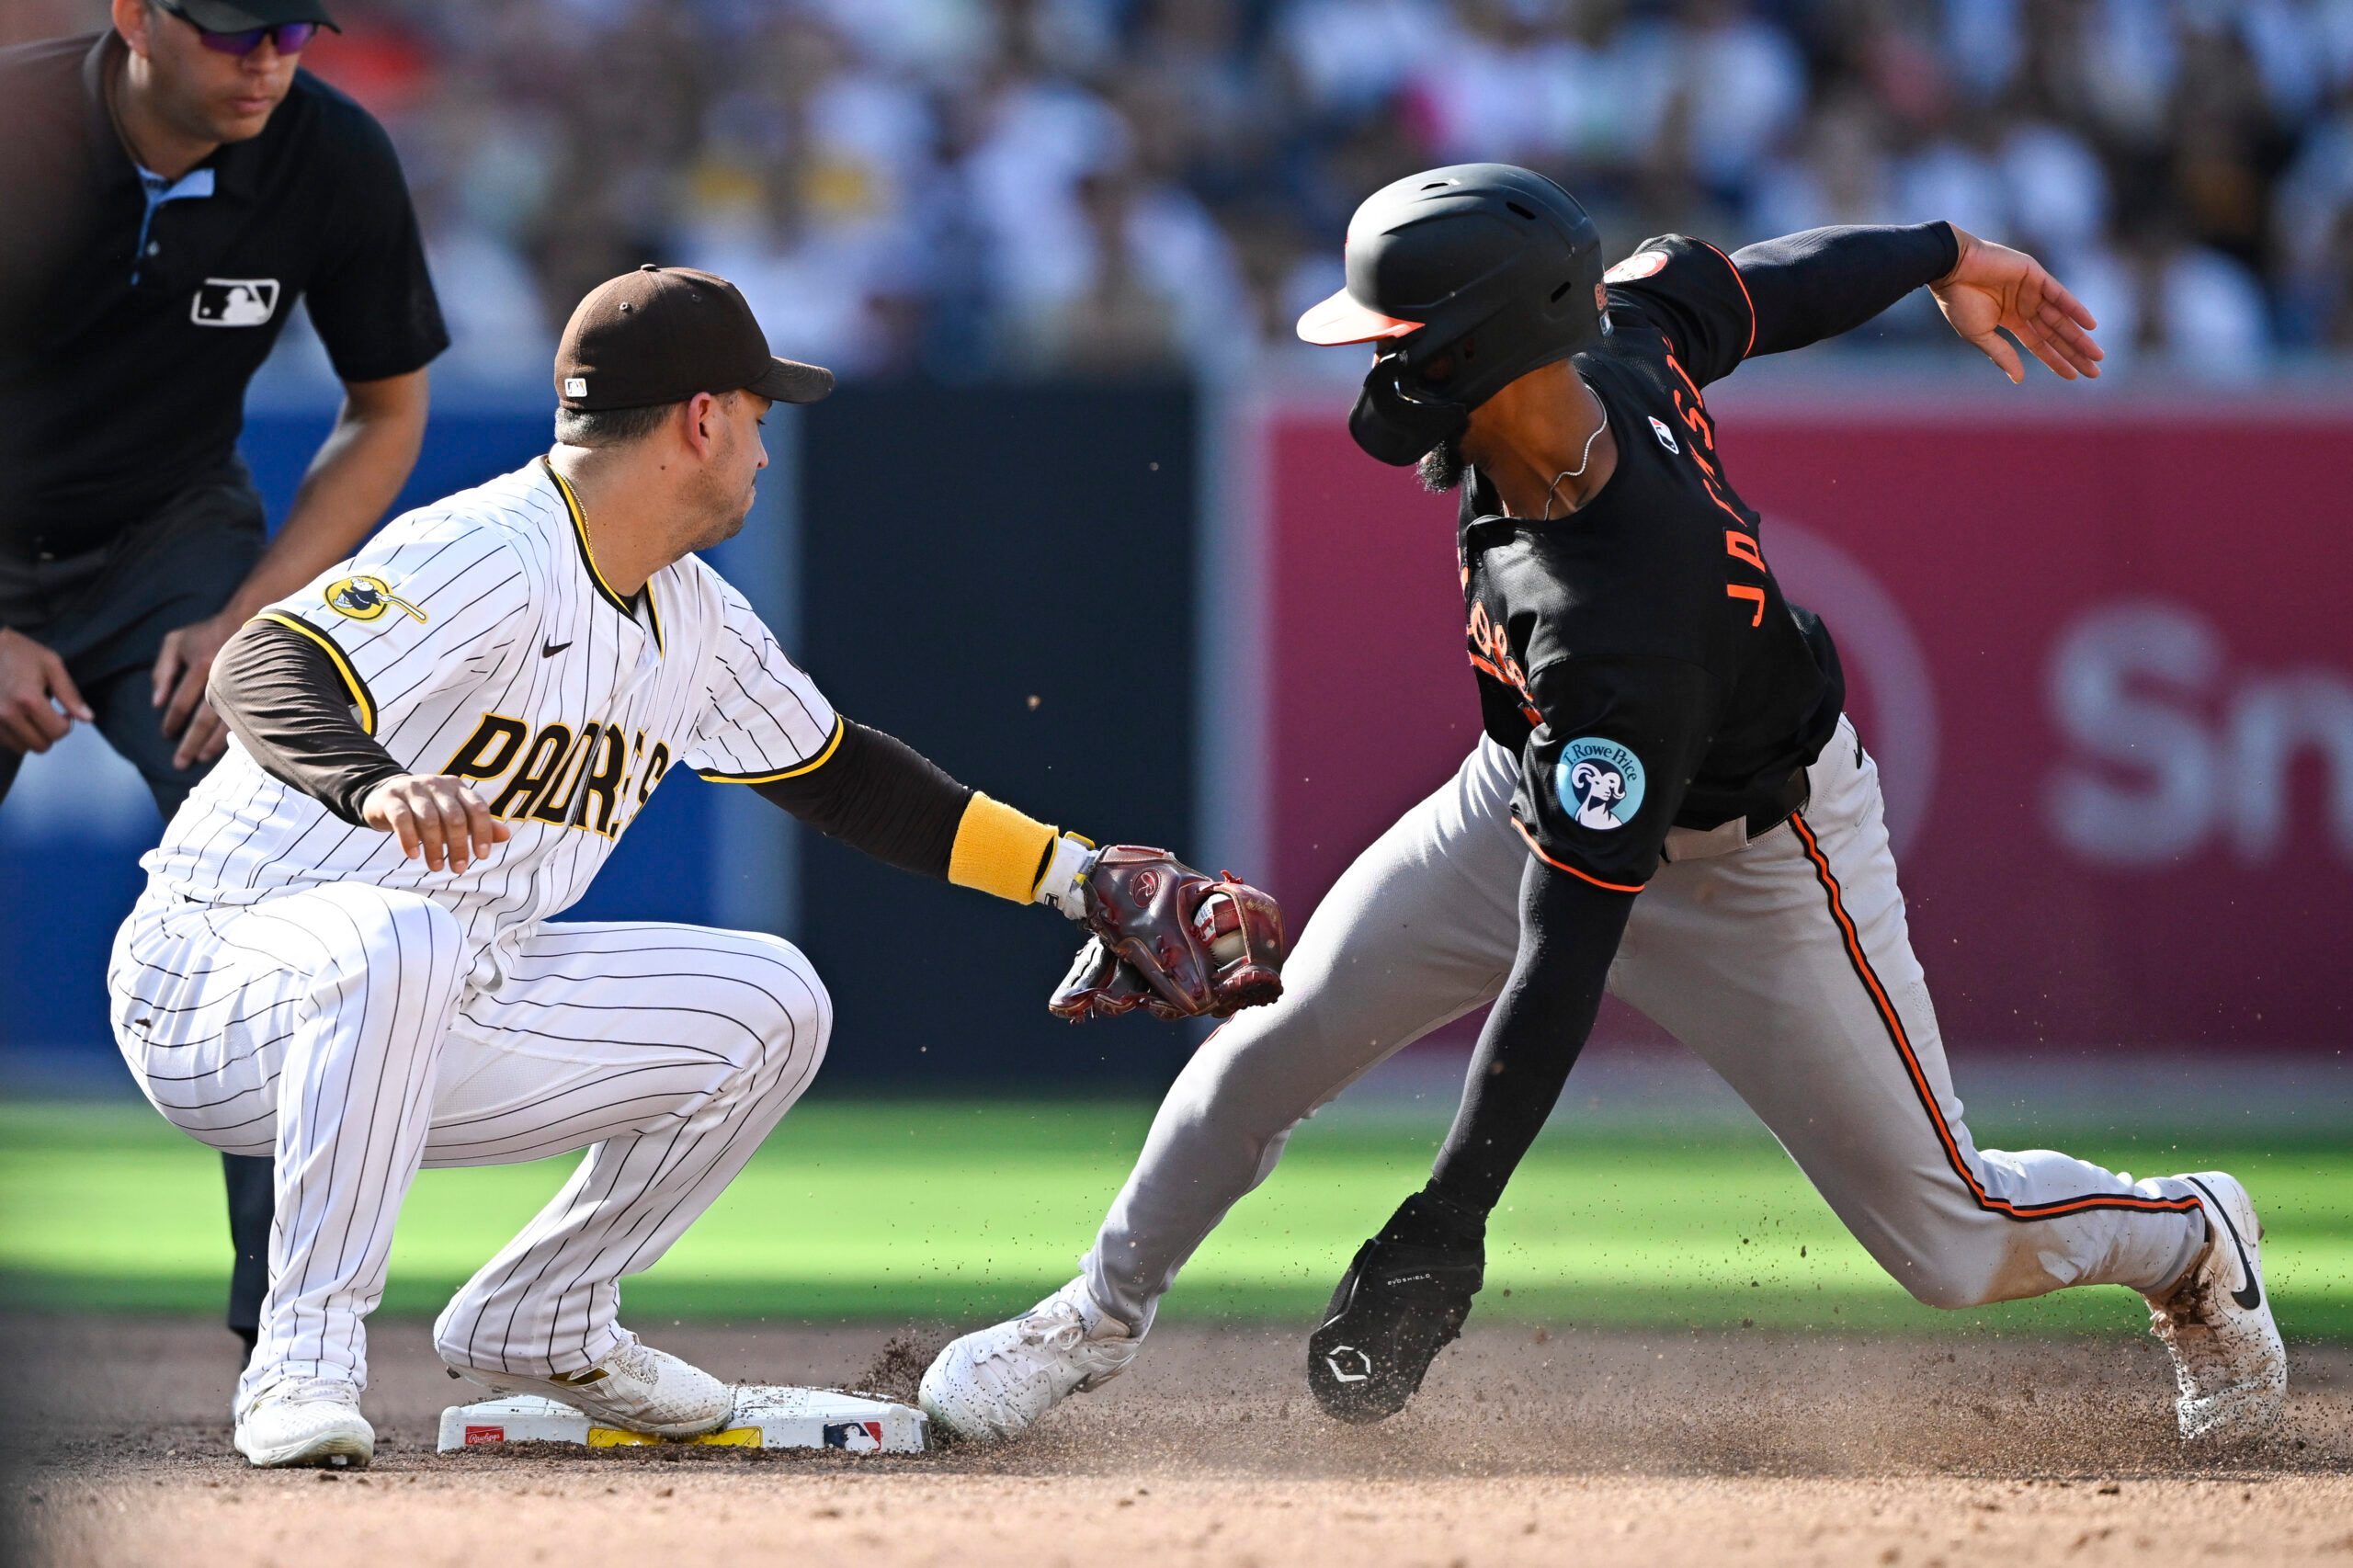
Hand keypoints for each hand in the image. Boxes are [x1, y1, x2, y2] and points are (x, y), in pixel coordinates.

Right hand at [0, 627, 93, 754]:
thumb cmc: (19, 653)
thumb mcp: (51, 665)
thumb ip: (70, 694)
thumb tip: (87, 718)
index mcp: (27, 699)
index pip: (57, 732)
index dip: (66, 724)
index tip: (64, 712)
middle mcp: (6, 714)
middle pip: (40, 745)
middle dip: (50, 733)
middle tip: (48, 715)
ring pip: (22, 748)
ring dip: (32, 736)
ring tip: (30, 714)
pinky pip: (5, 742)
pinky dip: (15, 735)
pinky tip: (16, 716)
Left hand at [152, 609, 241, 769]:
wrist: (250, 620)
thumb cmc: (207, 632)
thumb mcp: (176, 642)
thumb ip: (162, 671)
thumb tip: (156, 703)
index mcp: (200, 664)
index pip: (182, 701)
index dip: (172, 721)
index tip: (166, 734)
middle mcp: (222, 677)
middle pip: (204, 718)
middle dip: (191, 743)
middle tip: (180, 763)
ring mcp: (244, 684)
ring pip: (228, 722)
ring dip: (214, 744)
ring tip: (201, 759)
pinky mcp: (259, 689)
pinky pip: (247, 716)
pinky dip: (237, 734)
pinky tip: (230, 748)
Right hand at [361, 774, 510, 873]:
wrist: (386, 796)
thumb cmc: (429, 810)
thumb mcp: (455, 816)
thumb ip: (479, 825)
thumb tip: (506, 835)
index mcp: (457, 788)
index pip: (477, 808)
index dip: (483, 833)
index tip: (482, 856)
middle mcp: (437, 785)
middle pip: (454, 816)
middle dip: (459, 846)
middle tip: (458, 869)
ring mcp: (413, 789)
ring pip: (429, 819)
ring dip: (434, 848)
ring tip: (437, 867)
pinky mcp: (392, 798)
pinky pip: (402, 819)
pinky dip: (409, 839)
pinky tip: (413, 856)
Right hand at [1930, 226, 2102, 383]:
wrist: (1952, 268)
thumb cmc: (1959, 302)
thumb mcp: (1980, 334)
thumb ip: (2001, 354)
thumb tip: (2019, 378)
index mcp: (2010, 320)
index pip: (2038, 344)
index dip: (2056, 361)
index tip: (2074, 376)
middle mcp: (2024, 306)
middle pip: (2055, 334)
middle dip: (2074, 352)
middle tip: (2095, 371)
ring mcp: (2032, 290)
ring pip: (2061, 318)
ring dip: (2079, 336)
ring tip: (2097, 355)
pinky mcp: (2035, 275)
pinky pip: (2061, 295)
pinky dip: (2076, 309)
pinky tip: (2091, 326)